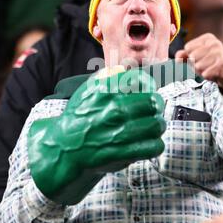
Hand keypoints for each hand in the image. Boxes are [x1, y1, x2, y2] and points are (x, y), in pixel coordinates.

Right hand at [28, 69, 165, 204]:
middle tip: (153, 110)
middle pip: (153, 102)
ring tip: (152, 126)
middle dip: (156, 106)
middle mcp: (114, 109)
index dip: (149, 85)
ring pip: (157, 124)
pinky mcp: (125, 152)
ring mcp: (120, 132)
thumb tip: (124, 70)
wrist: (65, 147)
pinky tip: (148, 142)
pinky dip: (155, 144)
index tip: (148, 91)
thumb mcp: (87, 90)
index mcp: (107, 91)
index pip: (141, 81)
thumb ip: (106, 76)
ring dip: (157, 125)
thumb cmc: (79, 117)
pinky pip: (154, 146)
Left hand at [175, 33, 222, 99]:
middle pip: (192, 57)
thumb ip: (185, 56)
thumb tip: (177, 56)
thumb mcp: (198, 58)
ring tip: (211, 70)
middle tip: (207, 66)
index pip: (187, 48)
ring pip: (197, 66)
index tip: (201, 59)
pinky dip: (208, 76)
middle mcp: (214, 43)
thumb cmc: (213, 65)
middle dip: (196, 66)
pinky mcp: (222, 64)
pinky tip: (215, 74)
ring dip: (202, 72)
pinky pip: (205, 73)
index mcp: (207, 38)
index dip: (191, 57)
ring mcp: (219, 53)